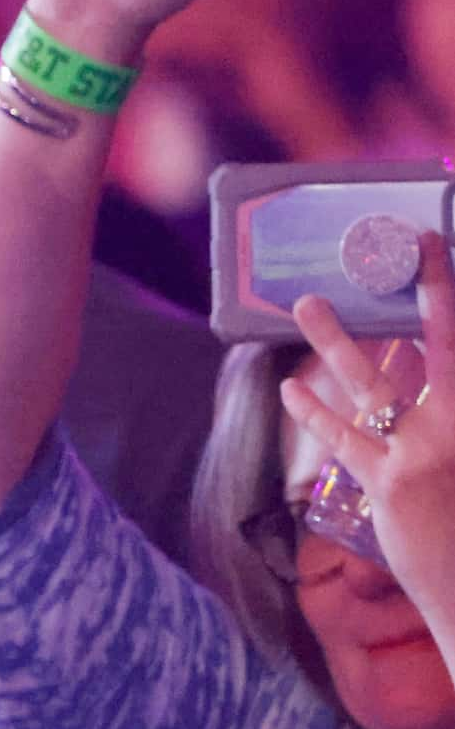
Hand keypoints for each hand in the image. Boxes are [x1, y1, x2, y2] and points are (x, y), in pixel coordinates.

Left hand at [279, 234, 454, 622]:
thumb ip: (447, 408)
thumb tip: (421, 374)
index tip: (446, 253)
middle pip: (443, 345)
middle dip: (432, 290)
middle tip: (408, 245)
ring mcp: (425, 451)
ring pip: (375, 383)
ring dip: (337, 341)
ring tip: (307, 303)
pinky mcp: (388, 484)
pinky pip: (343, 437)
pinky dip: (314, 411)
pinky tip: (290, 388)